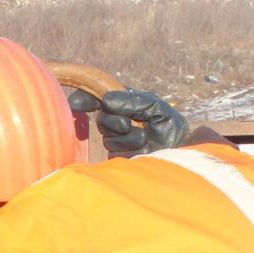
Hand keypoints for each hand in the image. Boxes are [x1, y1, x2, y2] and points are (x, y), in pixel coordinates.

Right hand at [69, 88, 188, 156]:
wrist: (177, 152)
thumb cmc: (169, 126)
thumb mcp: (155, 107)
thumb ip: (133, 100)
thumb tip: (106, 101)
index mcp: (124, 102)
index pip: (99, 97)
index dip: (85, 98)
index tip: (76, 104)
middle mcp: (117, 118)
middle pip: (101, 118)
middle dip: (114, 122)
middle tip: (129, 125)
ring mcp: (116, 138)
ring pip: (108, 136)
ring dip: (127, 138)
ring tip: (144, 139)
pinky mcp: (116, 155)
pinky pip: (113, 150)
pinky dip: (129, 149)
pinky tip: (141, 150)